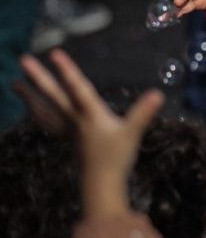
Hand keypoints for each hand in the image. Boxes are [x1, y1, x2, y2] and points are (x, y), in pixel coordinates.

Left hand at [15, 50, 163, 217]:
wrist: (101, 185)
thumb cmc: (117, 158)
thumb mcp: (132, 133)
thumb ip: (143, 113)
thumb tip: (158, 94)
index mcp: (90, 115)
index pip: (77, 88)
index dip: (67, 70)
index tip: (54, 53)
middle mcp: (75, 120)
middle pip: (53, 96)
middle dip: (39, 78)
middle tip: (23, 61)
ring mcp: (69, 131)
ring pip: (44, 109)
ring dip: (30, 96)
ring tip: (15, 85)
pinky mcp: (69, 140)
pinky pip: (48, 123)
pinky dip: (38, 114)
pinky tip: (32, 110)